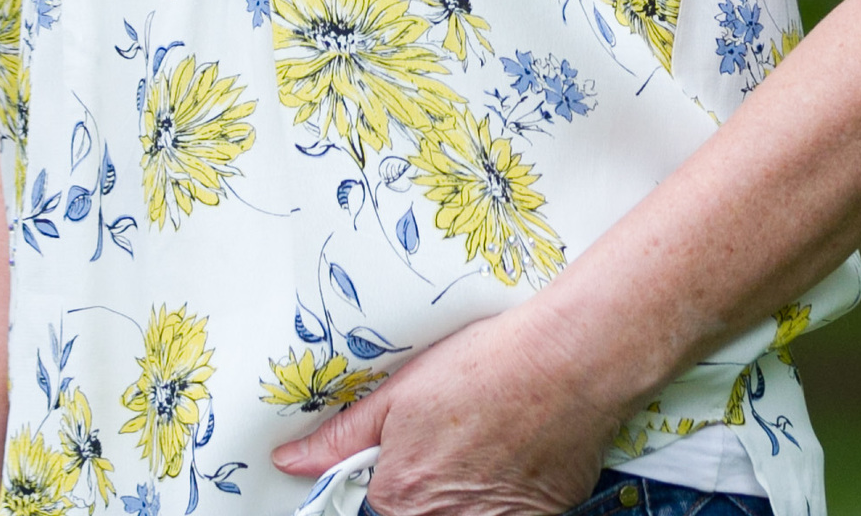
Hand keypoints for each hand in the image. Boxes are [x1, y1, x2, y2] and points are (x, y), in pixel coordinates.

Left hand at [271, 305, 621, 515]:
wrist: (569, 361)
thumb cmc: (489, 366)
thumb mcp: (400, 392)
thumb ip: (342, 436)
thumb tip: (291, 459)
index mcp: (400, 496)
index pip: (376, 505)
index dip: (393, 477)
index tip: (417, 458)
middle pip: (421, 512)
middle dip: (433, 482)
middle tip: (459, 437)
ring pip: (465, 513)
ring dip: (472, 489)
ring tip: (492, 440)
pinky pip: (508, 513)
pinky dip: (509, 492)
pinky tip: (519, 452)